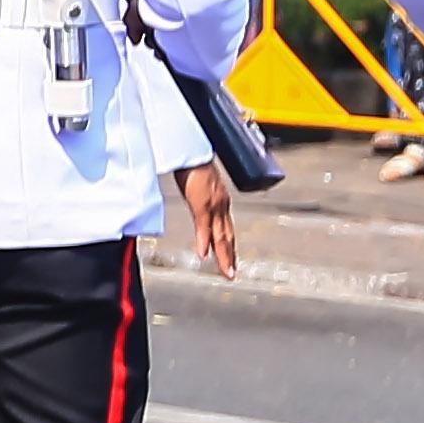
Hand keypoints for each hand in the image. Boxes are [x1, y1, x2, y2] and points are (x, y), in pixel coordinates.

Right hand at [173, 161, 239, 278]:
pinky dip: (204, 244)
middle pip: (226, 236)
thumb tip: (192, 193)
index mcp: (220, 199)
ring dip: (223, 256)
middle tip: (231, 274)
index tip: (229, 259)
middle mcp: (221, 204)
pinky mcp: (202, 204)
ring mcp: (213, 205)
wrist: (191, 148)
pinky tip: (203, 257)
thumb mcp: (197, 180)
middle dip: (230, 257)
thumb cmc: (191, 160)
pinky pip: (204, 228)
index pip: (226, 228)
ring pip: (220, 236)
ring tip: (227, 273)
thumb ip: (197, 190)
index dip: (228, 245)